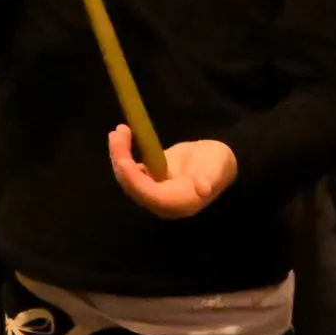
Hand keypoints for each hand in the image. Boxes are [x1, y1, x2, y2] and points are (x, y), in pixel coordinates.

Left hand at [107, 128, 235, 216]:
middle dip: (121, 161)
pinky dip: (123, 155)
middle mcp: (161, 202)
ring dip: (119, 156)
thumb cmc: (218, 164)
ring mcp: (153, 192)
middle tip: (117, 133)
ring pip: (128, 178)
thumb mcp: (217, 168)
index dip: (134, 179)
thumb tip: (204, 188)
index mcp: (178, 203)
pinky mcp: (148, 180)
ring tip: (118, 131)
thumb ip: (209, 177)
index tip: (123, 160)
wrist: (216, 162)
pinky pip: (130, 171)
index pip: (150, 194)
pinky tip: (120, 136)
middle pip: (133, 187)